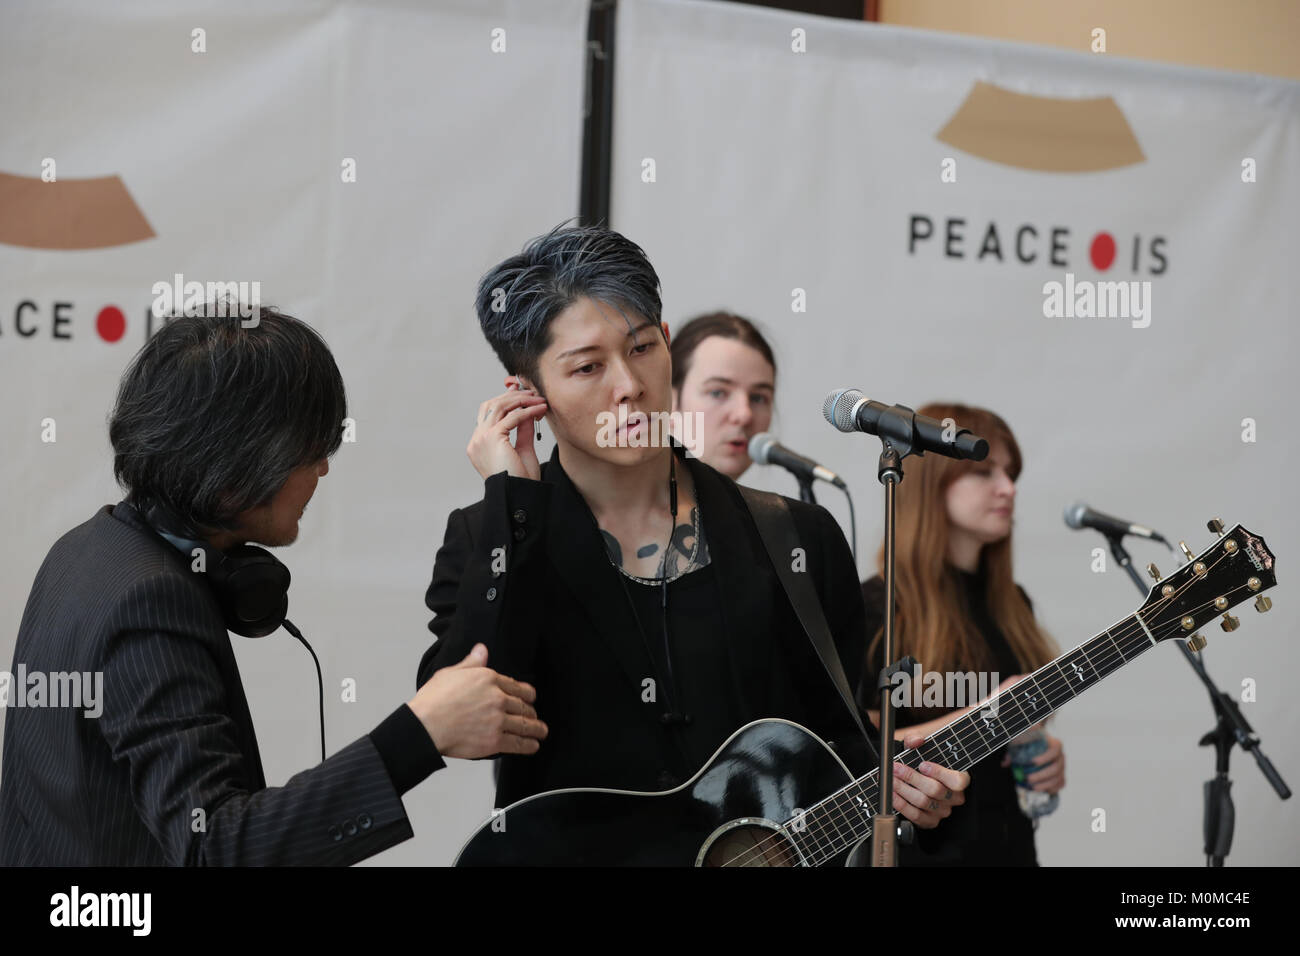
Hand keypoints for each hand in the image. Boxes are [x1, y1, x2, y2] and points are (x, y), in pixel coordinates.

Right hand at [407, 643, 547, 757]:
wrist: (425, 725)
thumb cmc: (433, 700)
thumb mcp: (451, 673)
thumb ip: (471, 662)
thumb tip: (482, 649)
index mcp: (488, 679)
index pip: (515, 686)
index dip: (526, 693)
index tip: (530, 697)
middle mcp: (497, 698)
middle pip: (523, 705)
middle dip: (531, 711)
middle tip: (535, 716)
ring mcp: (498, 720)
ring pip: (525, 724)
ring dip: (536, 729)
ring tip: (541, 732)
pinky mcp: (494, 740)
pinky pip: (518, 743)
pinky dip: (528, 745)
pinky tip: (533, 746)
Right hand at [466, 380, 546, 479]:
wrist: (519, 496)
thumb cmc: (521, 480)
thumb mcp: (522, 450)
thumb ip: (521, 430)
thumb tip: (526, 411)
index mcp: (479, 445)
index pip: (488, 413)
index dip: (505, 401)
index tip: (522, 394)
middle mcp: (477, 440)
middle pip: (491, 405)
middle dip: (512, 397)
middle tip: (532, 393)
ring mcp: (481, 438)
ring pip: (499, 406)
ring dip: (521, 400)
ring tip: (539, 400)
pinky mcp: (492, 438)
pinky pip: (512, 417)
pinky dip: (527, 411)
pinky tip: (540, 410)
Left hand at [889, 733, 969, 828]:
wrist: (916, 776)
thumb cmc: (922, 761)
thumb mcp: (920, 748)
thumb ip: (916, 739)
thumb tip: (916, 740)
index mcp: (960, 779)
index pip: (958, 781)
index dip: (940, 773)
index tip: (922, 765)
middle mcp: (954, 797)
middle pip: (935, 790)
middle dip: (911, 777)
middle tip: (896, 768)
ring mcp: (943, 811)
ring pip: (923, 802)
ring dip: (903, 789)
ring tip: (891, 779)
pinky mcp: (930, 821)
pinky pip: (916, 816)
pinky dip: (901, 804)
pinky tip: (893, 794)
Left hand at [1004, 731, 1064, 793]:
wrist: (1042, 749)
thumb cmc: (1030, 745)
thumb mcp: (1022, 744)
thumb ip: (1014, 752)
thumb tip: (1004, 763)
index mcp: (1054, 744)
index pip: (1055, 748)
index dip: (1046, 756)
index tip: (1032, 762)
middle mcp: (1061, 756)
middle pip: (1056, 767)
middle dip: (1041, 775)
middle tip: (1028, 779)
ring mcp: (1063, 768)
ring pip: (1058, 778)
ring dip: (1045, 784)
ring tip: (1032, 787)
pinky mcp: (1062, 777)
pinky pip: (1060, 784)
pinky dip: (1052, 788)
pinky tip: (1042, 790)